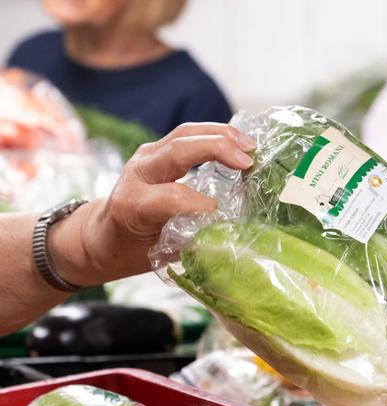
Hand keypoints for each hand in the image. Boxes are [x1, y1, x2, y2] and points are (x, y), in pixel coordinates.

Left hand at [50, 123, 255, 285]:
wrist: (102, 234)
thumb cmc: (131, 250)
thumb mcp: (157, 255)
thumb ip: (188, 241)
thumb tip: (225, 234)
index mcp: (133, 205)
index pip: (172, 197)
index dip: (201, 203)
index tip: (221, 213)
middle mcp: (136, 174)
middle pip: (177, 150)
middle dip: (216, 149)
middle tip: (249, 160)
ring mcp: (145, 157)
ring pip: (183, 134)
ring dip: (220, 134)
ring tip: (249, 144)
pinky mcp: (154, 150)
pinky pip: (186, 135)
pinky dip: (213, 135)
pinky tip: (237, 141)